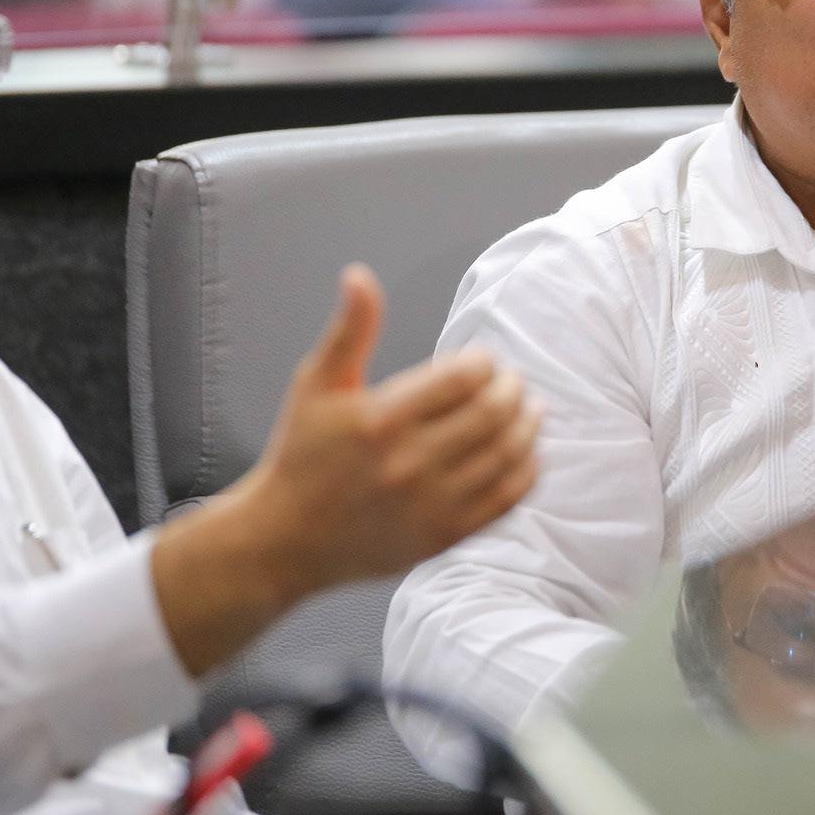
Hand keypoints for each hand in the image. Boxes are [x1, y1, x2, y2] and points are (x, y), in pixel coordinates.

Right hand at [239, 264, 539, 594]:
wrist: (288, 538)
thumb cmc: (303, 454)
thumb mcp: (317, 384)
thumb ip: (350, 329)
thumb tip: (359, 275)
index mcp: (381, 419)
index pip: (463, 377)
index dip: (483, 362)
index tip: (480, 361)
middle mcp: (409, 463)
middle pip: (493, 413)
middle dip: (512, 387)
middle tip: (510, 381)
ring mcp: (431, 504)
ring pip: (508, 454)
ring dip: (527, 424)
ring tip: (525, 408)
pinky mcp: (445, 535)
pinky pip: (507, 499)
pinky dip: (526, 469)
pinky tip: (524, 451)